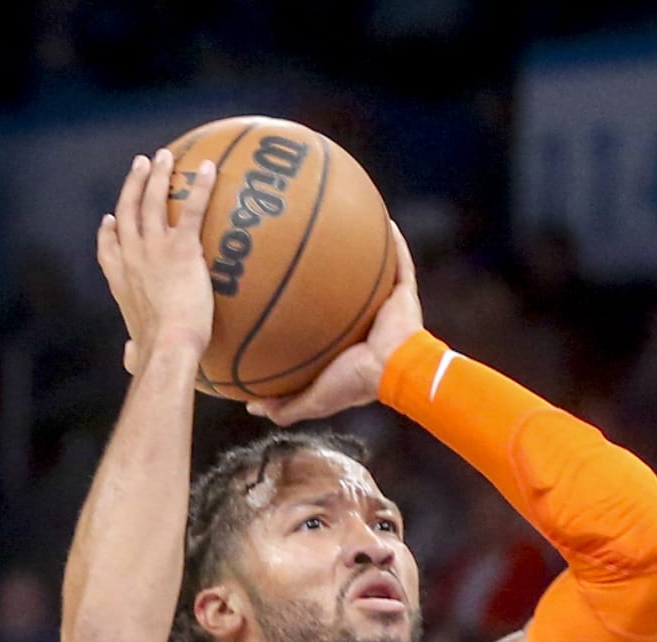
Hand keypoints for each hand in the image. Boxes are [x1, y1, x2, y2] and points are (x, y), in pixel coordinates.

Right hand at [97, 147, 216, 373]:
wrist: (168, 346)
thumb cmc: (156, 356)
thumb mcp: (138, 354)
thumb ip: (134, 353)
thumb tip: (131, 360)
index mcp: (121, 281)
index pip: (109, 249)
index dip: (109, 232)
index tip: (111, 219)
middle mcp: (133, 256)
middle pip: (128, 210)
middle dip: (133, 185)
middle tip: (140, 166)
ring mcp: (154, 248)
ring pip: (152, 200)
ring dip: (158, 175)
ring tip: (163, 157)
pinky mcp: (182, 247)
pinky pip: (192, 209)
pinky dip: (200, 186)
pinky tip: (209, 168)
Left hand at [246, 229, 422, 423]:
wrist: (396, 372)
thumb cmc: (356, 382)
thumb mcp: (314, 398)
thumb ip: (286, 405)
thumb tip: (251, 407)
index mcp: (348, 341)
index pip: (325, 317)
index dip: (307, 302)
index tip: (282, 284)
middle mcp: (368, 320)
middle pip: (346, 287)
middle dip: (332, 267)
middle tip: (305, 242)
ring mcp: (388, 305)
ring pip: (375, 270)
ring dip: (364, 249)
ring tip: (345, 220)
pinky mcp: (406, 294)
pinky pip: (402, 262)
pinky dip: (397, 243)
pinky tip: (384, 220)